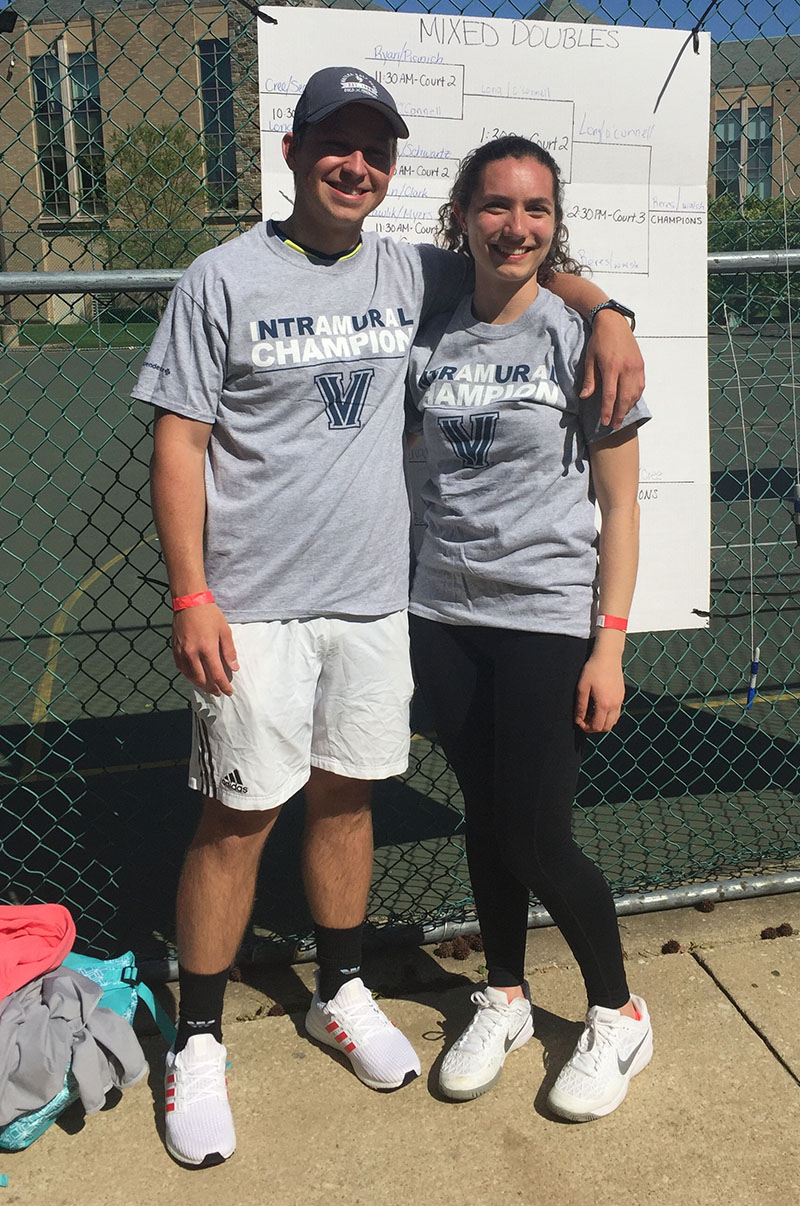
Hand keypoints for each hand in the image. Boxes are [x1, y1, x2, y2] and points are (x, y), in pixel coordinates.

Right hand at [171, 604, 238, 696]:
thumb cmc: (209, 614)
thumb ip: (229, 651)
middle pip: (202, 679)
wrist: (189, 602)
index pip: (217, 674)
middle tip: (219, 692)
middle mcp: (192, 653)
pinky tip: (195, 677)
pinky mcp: (175, 649)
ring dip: (200, 684)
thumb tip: (235, 668)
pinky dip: (189, 676)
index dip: (224, 686)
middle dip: (212, 688)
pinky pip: (181, 668)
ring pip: (190, 676)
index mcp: (207, 648)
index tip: (229, 691)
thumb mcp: (225, 631)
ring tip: (208, 687)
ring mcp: (182, 652)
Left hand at [574, 651, 624, 733]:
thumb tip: (578, 719)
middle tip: (584, 721)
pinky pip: (617, 713)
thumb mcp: (582, 687)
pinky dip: (608, 716)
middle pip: (607, 727)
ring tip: (591, 715)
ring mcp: (620, 700)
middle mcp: (614, 705)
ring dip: (602, 723)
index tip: (579, 722)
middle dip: (595, 728)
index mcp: (604, 704)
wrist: (607, 656)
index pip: (597, 726)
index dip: (587, 728)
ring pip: (613, 721)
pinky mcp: (621, 695)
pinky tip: (599, 708)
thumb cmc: (593, 669)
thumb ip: (581, 706)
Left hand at [580, 311, 644, 428]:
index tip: (604, 422)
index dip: (607, 411)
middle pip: (624, 398)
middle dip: (619, 414)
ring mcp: (636, 367)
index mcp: (611, 367)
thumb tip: (584, 397)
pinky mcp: (641, 365)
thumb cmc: (599, 340)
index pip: (610, 395)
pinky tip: (629, 403)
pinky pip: (640, 386)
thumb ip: (590, 379)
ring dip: (627, 407)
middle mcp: (626, 368)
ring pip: (634, 394)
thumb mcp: (590, 359)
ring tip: (620, 417)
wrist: (614, 322)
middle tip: (614, 426)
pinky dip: (635, 397)